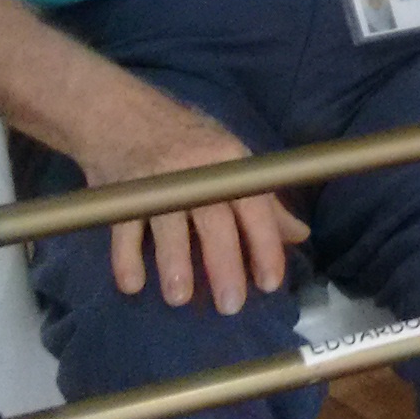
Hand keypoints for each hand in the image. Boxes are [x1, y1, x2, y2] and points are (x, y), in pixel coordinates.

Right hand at [76, 97, 308, 314]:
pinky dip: (125, 258)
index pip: (254, 207)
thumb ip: (263, 202)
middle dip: (223, 264)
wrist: (120, 113)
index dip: (265, 244)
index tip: (270, 283)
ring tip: (180, 298)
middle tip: (230, 306)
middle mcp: (194, 173)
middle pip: (213, 221)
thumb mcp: (230, 161)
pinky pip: (122, 230)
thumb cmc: (187, 141)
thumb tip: (300, 235)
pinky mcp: (119, 193)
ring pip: (167, 226)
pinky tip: (133, 285)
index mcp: (228, 163)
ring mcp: (155, 183)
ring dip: (173, 263)